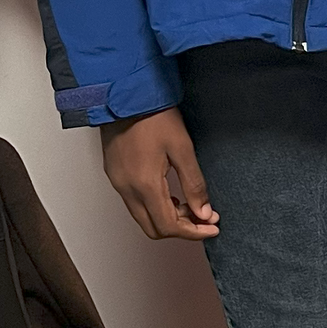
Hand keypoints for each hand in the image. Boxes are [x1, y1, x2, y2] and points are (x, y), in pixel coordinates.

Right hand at [99, 107, 218, 241]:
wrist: (124, 95)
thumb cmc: (153, 116)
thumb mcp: (182, 148)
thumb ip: (194, 184)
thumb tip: (204, 213)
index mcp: (144, 185)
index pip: (168, 226)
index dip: (193, 232)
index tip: (212, 227)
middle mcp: (126, 189)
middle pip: (153, 228)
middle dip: (181, 228)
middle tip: (203, 217)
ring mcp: (117, 182)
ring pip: (142, 217)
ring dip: (167, 217)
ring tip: (190, 204)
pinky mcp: (114, 174)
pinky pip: (134, 203)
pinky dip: (154, 207)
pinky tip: (170, 194)